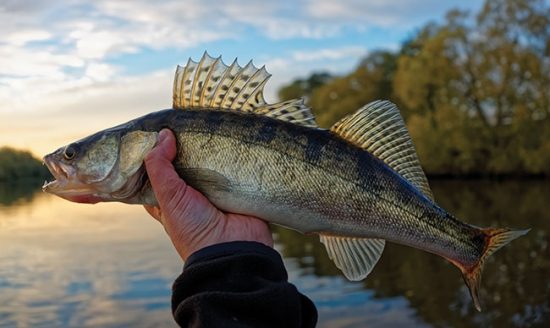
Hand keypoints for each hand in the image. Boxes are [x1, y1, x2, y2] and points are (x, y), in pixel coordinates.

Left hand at [143, 129, 272, 260]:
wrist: (234, 249)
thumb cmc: (194, 229)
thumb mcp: (168, 197)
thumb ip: (159, 166)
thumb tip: (163, 135)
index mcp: (170, 200)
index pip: (158, 172)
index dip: (156, 153)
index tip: (156, 129)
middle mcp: (192, 194)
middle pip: (185, 163)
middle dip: (186, 146)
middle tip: (186, 122)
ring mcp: (216, 191)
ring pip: (210, 163)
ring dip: (210, 148)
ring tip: (208, 124)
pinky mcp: (238, 188)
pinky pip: (234, 166)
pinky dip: (232, 154)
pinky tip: (230, 136)